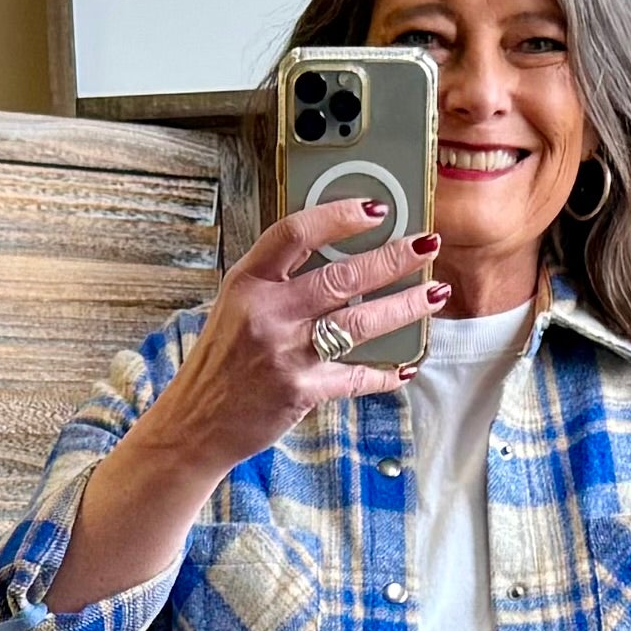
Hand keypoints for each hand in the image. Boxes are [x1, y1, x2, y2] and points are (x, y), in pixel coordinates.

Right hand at [157, 201, 448, 470]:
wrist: (197, 421)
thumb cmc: (221, 361)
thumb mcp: (237, 306)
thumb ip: (278, 281)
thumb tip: (334, 254)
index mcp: (249, 281)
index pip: (297, 233)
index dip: (340, 215)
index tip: (376, 208)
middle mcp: (268, 312)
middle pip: (341, 276)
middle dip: (393, 258)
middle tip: (426, 244)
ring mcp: (286, 353)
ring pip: (359, 323)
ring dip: (404, 307)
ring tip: (434, 294)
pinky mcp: (301, 391)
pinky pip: (355, 377)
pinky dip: (384, 373)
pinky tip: (406, 366)